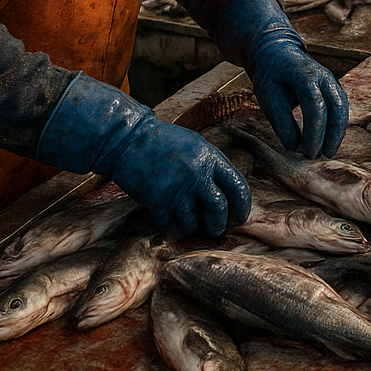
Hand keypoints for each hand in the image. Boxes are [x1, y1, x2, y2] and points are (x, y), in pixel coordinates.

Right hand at [36, 74, 250, 237]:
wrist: (128, 140)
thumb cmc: (163, 142)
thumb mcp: (196, 146)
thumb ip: (211, 166)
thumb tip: (226, 192)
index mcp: (211, 157)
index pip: (237, 186)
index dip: (242, 205)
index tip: (240, 216)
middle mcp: (197, 174)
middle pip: (219, 209)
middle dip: (219, 224)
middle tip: (216, 229)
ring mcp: (177, 189)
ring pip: (194, 222)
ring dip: (192, 227)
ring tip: (188, 224)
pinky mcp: (157, 203)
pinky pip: (171, 226)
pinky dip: (172, 227)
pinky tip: (169, 220)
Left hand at [215, 0, 348, 156]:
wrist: (277, 51)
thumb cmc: (270, 75)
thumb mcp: (268, 97)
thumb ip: (281, 121)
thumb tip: (294, 146)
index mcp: (305, 75)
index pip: (315, 106)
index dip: (314, 132)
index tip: (308, 152)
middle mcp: (324, 75)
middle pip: (337, 107)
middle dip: (332, 134)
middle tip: (322, 156)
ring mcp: (331, 80)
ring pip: (343, 108)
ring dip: (337, 131)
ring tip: (327, 151)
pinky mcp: (333, 87)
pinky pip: (341, 107)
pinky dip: (337, 125)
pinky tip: (329, 140)